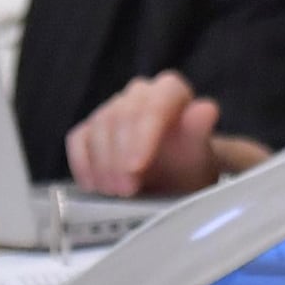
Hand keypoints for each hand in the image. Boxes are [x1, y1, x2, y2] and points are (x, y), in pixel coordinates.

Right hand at [66, 72, 221, 197]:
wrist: (172, 184)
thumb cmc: (187, 167)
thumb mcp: (198, 156)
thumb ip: (200, 131)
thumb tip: (205, 110)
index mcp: (171, 91)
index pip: (156, 103)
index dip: (144, 134)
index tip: (137, 166)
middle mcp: (141, 93)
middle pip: (122, 115)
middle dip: (121, 156)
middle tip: (127, 189)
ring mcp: (113, 108)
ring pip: (99, 127)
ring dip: (104, 165)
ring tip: (117, 192)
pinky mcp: (90, 128)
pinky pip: (79, 140)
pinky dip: (84, 165)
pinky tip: (95, 186)